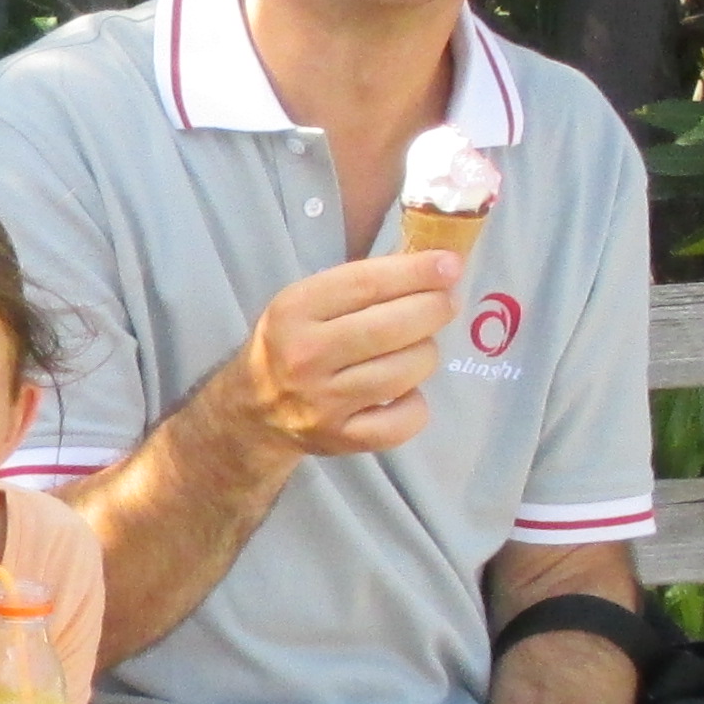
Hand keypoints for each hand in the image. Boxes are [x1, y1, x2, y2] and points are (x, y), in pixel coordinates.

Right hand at [221, 250, 460, 461]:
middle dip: (434, 309)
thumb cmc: (293, 343)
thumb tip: (436, 267)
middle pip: (392, 327)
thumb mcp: (307, 302)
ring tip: (416, 349)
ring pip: (405, 371)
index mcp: (294, 312)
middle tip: (445, 303)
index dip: (416, 272)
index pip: (366, 284)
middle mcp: (304, 356)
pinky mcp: (340, 438)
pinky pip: (404, 421)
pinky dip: (416, 405)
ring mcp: (322, 402)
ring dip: (425, 354)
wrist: (253, 411)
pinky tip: (404, 394)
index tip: (450, 265)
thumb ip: (362, 285)